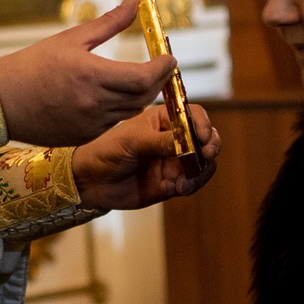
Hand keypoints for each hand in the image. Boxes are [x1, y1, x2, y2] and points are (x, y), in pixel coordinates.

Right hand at [0, 0, 174, 146]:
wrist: (2, 101)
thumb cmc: (33, 64)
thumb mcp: (72, 39)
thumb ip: (110, 22)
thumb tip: (135, 0)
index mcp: (92, 75)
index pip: (144, 77)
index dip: (163, 68)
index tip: (169, 58)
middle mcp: (95, 104)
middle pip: (144, 97)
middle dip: (158, 81)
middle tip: (161, 67)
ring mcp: (90, 125)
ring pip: (131, 112)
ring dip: (141, 96)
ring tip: (140, 79)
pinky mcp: (84, 138)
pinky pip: (114, 124)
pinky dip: (121, 109)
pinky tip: (114, 97)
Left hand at [71, 104, 218, 210]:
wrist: (92, 181)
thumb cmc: (107, 150)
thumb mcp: (132, 141)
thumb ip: (160, 141)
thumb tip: (188, 141)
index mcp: (164, 119)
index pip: (193, 115)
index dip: (203, 124)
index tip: (202, 137)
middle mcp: (174, 138)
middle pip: (206, 139)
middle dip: (211, 147)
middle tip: (205, 155)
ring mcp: (175, 161)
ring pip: (203, 163)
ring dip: (201, 171)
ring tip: (185, 181)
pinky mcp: (173, 182)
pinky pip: (192, 183)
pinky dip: (190, 186)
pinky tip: (176, 188)